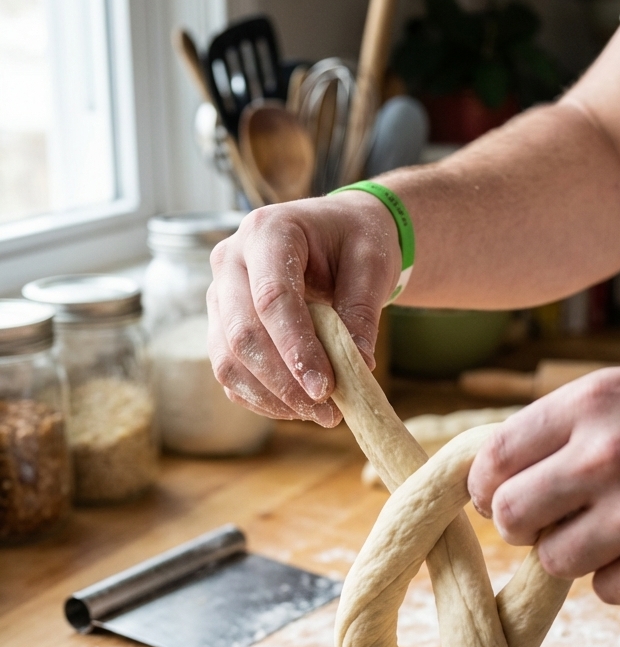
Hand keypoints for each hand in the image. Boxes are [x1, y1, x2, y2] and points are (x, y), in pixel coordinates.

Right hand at [206, 192, 400, 424]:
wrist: (335, 235)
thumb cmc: (354, 241)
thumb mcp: (372, 264)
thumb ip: (363, 311)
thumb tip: (358, 367)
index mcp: (267, 233)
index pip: (272, 298)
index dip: (296, 348)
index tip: (325, 388)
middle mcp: (230, 261)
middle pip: (243, 334)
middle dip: (284, 382)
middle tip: (328, 412)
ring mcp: (219, 295)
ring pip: (228, 359)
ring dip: (272, 396)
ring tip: (319, 414)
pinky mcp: (221, 325)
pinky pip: (230, 372)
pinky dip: (261, 397)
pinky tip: (297, 407)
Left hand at [468, 361, 619, 604]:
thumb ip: (571, 424)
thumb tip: (498, 471)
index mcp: (596, 401)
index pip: (494, 458)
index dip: (486, 486)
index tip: (496, 497)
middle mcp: (609, 455)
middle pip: (508, 516)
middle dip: (521, 525)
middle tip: (550, 521)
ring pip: (552, 561)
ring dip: (573, 553)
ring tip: (618, 529)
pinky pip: (606, 591)